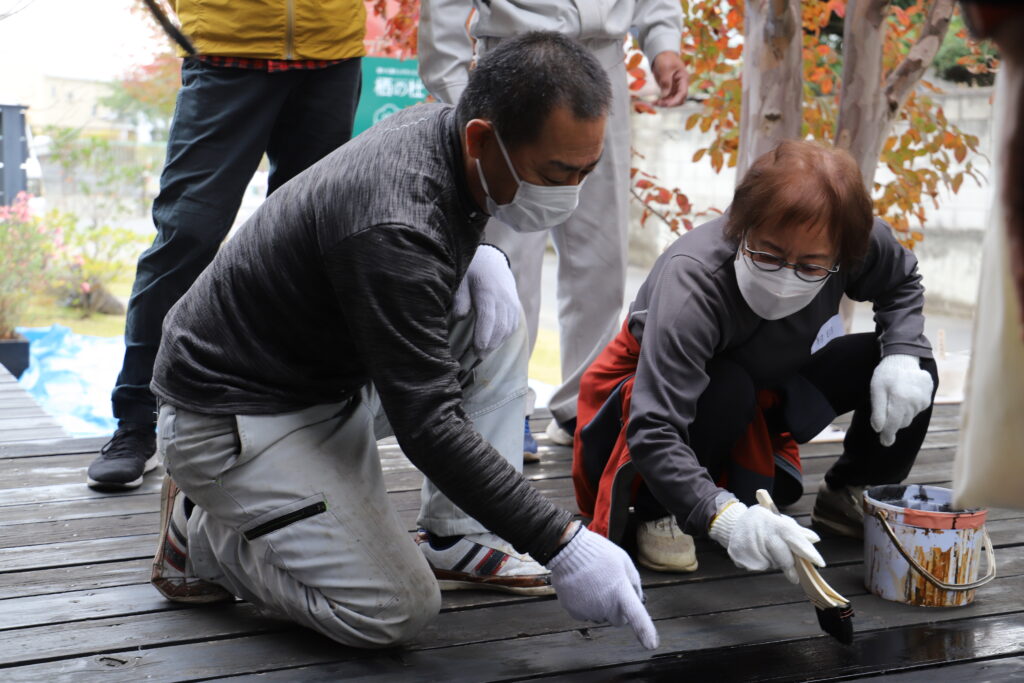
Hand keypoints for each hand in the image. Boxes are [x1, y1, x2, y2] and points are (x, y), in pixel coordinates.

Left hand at [453, 244, 519, 353]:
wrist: (492, 261)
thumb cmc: (472, 271)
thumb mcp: (461, 280)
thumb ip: (460, 299)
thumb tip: (460, 317)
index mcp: (488, 291)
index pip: (488, 318)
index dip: (483, 336)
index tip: (476, 351)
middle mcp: (503, 299)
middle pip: (500, 327)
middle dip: (489, 346)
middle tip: (476, 359)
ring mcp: (512, 303)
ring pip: (508, 329)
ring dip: (496, 343)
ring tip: (482, 354)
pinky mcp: (515, 308)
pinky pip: (512, 326)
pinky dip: (503, 337)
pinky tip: (493, 343)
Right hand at [546, 524, 658, 648]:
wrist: (567, 549)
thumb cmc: (598, 552)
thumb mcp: (623, 560)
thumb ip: (634, 581)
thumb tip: (638, 599)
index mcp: (620, 591)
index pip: (636, 616)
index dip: (645, 631)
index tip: (651, 644)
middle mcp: (605, 605)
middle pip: (618, 620)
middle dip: (618, 610)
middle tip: (611, 592)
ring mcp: (588, 610)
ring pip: (601, 616)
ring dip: (601, 606)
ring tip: (593, 584)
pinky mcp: (574, 611)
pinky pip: (585, 614)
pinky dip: (585, 605)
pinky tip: (582, 588)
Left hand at [651, 51, 688, 106]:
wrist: (662, 55)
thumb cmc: (666, 59)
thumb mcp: (665, 69)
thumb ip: (666, 82)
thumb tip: (665, 95)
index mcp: (683, 78)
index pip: (683, 93)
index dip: (676, 100)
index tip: (666, 104)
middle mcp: (681, 85)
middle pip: (679, 99)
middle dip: (670, 103)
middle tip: (658, 103)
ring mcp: (675, 87)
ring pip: (673, 100)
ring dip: (665, 103)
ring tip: (654, 103)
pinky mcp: (669, 89)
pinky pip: (667, 98)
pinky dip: (661, 101)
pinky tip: (654, 102)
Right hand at [709, 500, 823, 583]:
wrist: (733, 523)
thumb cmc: (763, 522)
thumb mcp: (778, 520)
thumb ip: (796, 531)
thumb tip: (815, 539)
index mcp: (773, 521)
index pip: (794, 537)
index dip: (807, 550)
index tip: (820, 562)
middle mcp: (761, 531)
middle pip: (782, 556)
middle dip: (790, 567)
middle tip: (795, 577)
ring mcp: (748, 544)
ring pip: (770, 564)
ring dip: (773, 562)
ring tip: (764, 550)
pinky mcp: (739, 555)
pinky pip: (757, 567)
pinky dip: (760, 563)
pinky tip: (755, 553)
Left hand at [869, 354, 933, 446]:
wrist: (903, 358)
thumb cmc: (886, 374)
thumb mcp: (876, 390)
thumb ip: (878, 410)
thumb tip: (878, 429)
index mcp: (900, 399)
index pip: (893, 424)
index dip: (887, 434)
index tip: (884, 442)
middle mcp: (915, 401)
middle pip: (902, 422)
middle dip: (893, 422)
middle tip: (885, 414)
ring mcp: (924, 399)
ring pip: (909, 416)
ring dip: (901, 413)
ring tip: (895, 398)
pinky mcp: (928, 397)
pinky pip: (916, 409)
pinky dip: (909, 406)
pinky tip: (904, 395)